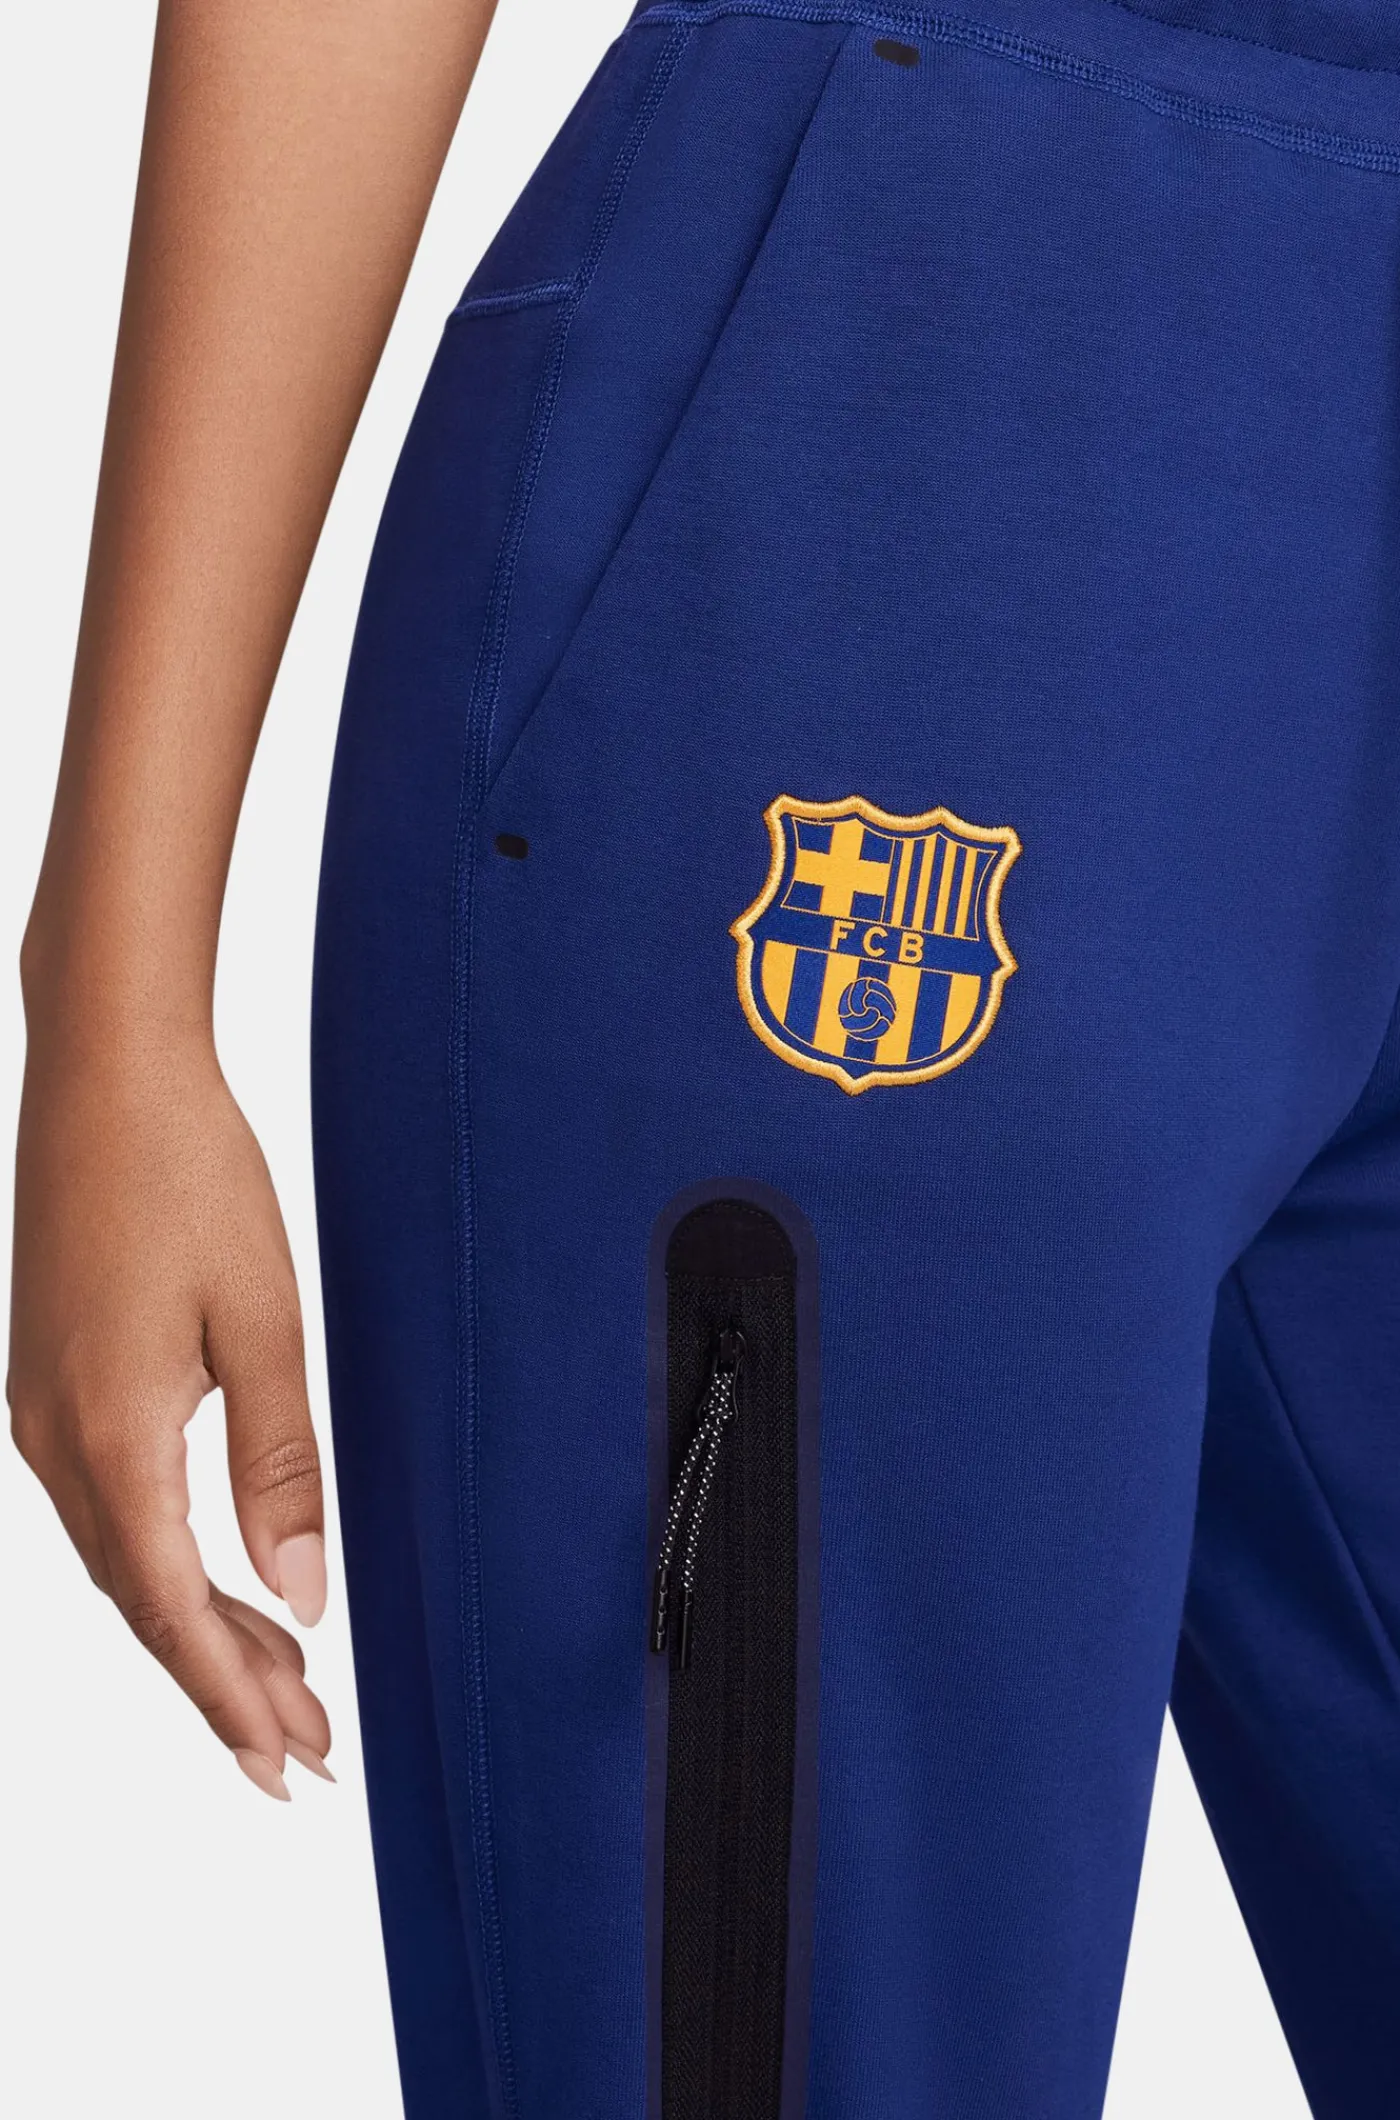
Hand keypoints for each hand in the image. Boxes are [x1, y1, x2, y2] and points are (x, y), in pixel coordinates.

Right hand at [8, 1033, 331, 1798]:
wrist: (105, 1072)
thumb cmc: (188, 1174)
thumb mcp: (263, 1319)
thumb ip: (279, 1462)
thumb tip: (300, 1593)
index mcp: (112, 1430)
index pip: (172, 1607)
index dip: (231, 1696)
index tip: (289, 1762)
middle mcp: (58, 1437)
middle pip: (141, 1601)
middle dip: (224, 1683)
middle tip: (304, 1750)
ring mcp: (41, 1410)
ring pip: (122, 1560)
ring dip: (197, 1626)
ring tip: (281, 1683)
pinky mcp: (50, 1381)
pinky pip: (107, 1508)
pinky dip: (166, 1562)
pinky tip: (214, 1578)